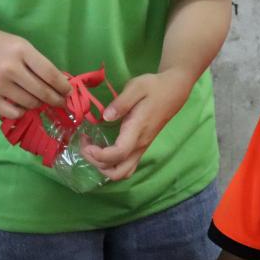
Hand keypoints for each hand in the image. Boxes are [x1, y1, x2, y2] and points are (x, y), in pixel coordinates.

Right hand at [0, 28, 70, 118]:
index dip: (63, 87)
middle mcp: (10, 68)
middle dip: (56, 99)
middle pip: (42, 92)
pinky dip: (23, 111)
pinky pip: (13, 113)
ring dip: (39, 104)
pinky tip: (23, 105)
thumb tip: (59, 84)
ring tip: (40, 100)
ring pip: (30, 104)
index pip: (50, 74)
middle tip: (60, 102)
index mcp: (21, 51)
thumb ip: (38, 63)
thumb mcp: (20, 44)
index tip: (68, 92)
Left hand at [81, 70, 195, 180]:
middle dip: (97, 164)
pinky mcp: (141, 147)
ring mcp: (141, 148)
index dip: (100, 155)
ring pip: (122, 172)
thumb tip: (105, 116)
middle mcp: (140, 144)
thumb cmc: (154, 87)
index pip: (119, 153)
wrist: (173, 91)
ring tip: (91, 147)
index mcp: (137, 129)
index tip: (87, 143)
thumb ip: (121, 102)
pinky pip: (125, 165)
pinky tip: (101, 147)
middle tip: (85, 145)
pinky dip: (110, 163)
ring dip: (103, 166)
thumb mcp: (137, 87)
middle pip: (118, 172)